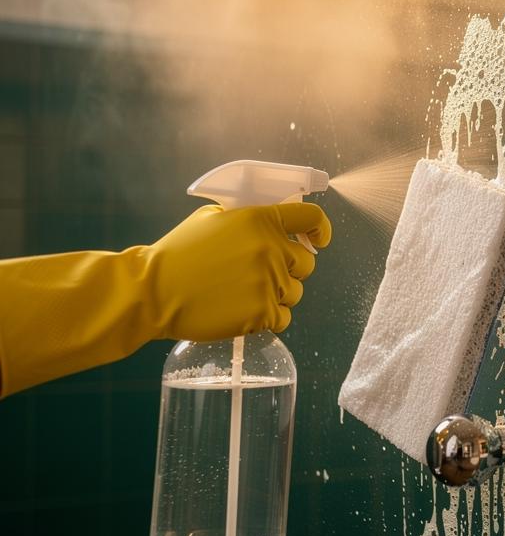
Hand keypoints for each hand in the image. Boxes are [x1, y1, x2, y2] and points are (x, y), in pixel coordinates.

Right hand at [145, 203, 332, 340]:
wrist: (153, 292)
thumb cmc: (178, 255)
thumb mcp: (211, 219)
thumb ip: (247, 218)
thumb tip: (273, 222)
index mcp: (261, 220)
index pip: (311, 217)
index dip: (321, 228)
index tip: (319, 238)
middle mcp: (270, 249)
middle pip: (307, 263)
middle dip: (290, 269)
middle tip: (262, 274)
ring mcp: (268, 282)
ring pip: (295, 292)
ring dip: (277, 294)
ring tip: (244, 294)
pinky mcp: (262, 312)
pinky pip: (283, 317)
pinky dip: (268, 318)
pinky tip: (244, 311)